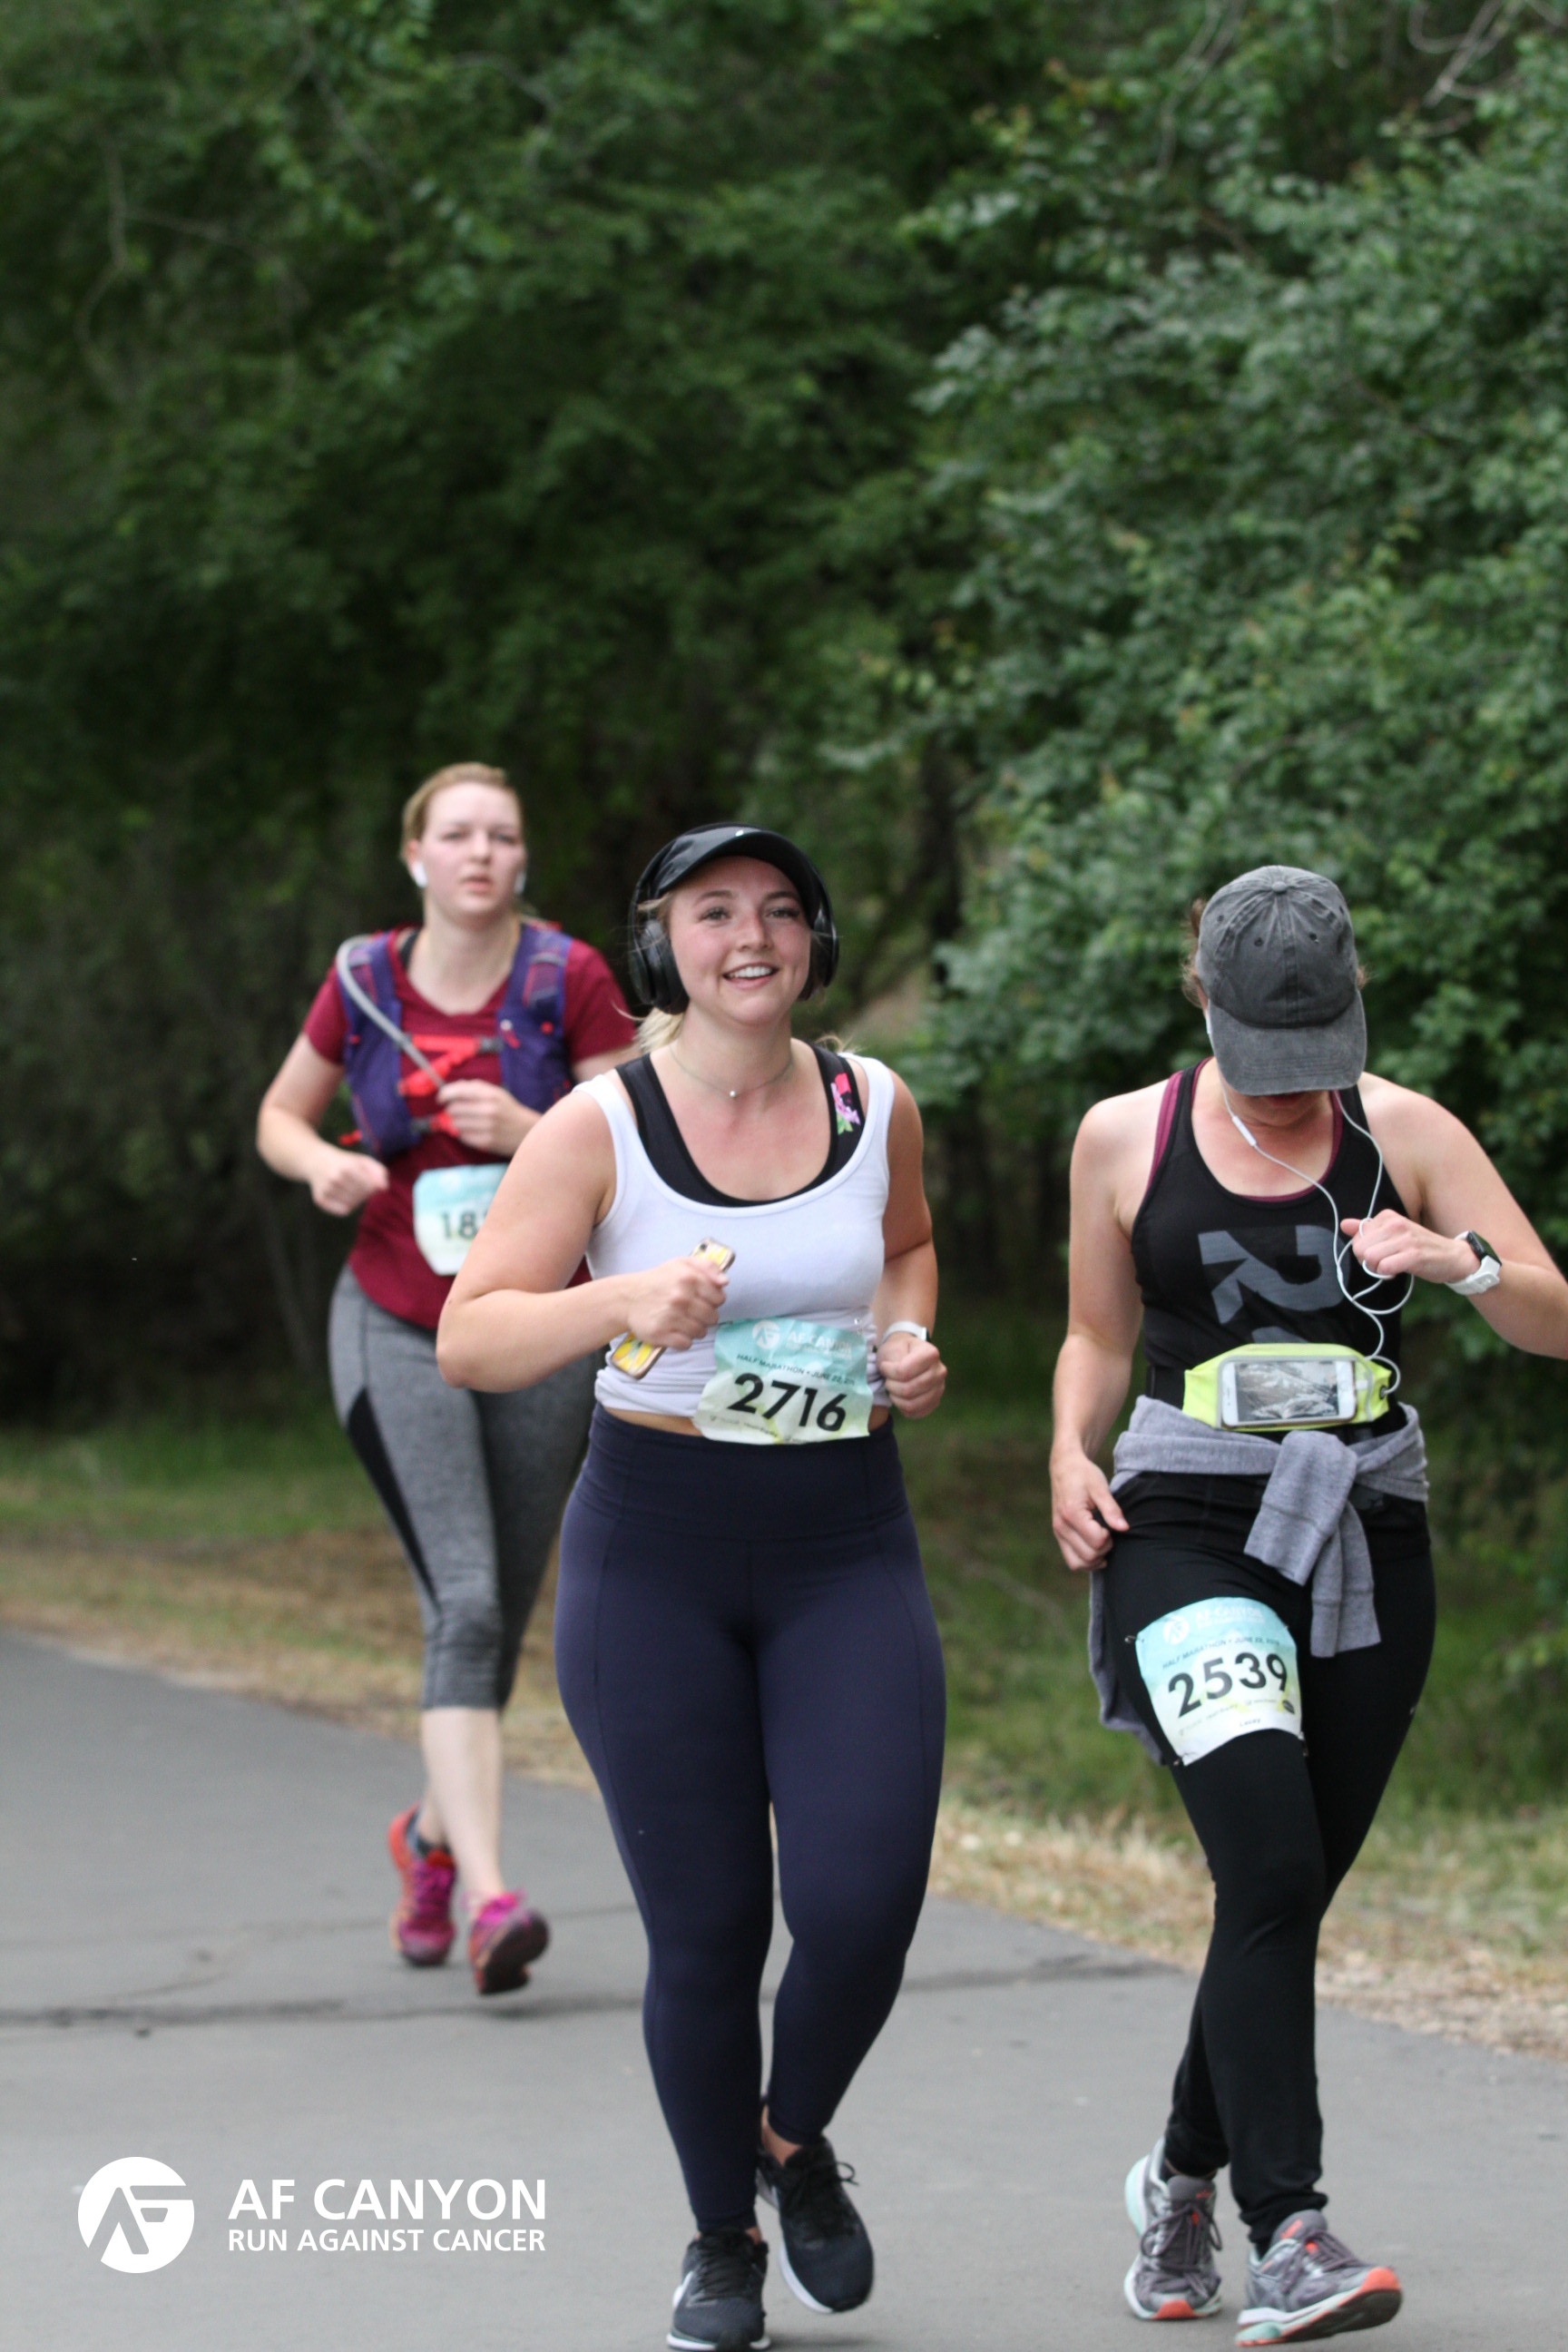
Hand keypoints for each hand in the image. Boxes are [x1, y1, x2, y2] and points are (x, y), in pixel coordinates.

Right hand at [310, 1148, 389, 1216]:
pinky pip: (343, 1211)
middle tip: (359, 1186)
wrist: (316, 1161)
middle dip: (364, 1193)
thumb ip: (379, 1171)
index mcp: (348, 1167)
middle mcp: (335, 1179)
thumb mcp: (363, 1160)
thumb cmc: (345, 1163)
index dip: (373, 1187)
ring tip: (351, 1190)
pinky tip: (343, 1197)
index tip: (369, 1182)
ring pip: (353, 1205)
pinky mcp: (320, 1200)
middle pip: (361, 1196)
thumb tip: (385, 1188)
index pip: (370, 1187)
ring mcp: (326, 1190)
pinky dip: (347, 1206)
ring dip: (356, 1200)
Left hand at [436, 1081, 538, 1154]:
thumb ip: (475, 1088)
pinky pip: (462, 1137)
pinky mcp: (485, 1142)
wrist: (527, 1131)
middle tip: (459, 1111)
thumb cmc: (508, 1110)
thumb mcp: (497, 1093)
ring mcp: (487, 1128)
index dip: (444, 1094)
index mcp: (490, 1095)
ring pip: (456, 1124)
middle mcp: (488, 1110)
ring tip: (470, 1122)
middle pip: (453, 1109)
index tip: (440, 1099)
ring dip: (458, 1122)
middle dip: (452, 1110)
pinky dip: (464, 1134)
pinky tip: (475, 1131)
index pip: (458, 1091)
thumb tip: (452, 1089)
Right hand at [617, 1256, 729, 1351]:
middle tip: (692, 1312)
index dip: (713, 1301)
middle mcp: (681, 1298)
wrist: (628, 1298)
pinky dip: (683, 1340)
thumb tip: (724, 1282)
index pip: (719, 1298)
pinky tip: (675, 1331)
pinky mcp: (662, 1334)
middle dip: (705, 1316)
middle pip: (712, 1317)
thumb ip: (707, 1267)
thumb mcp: (682, 1264)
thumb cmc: (659, 1280)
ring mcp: (671, 1317)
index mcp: (689, 1278)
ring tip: (683, 1322)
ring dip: (695, 1329)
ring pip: (700, 1332)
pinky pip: (686, 1343)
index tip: (702, 1300)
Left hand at [876, 1331, 945, 1418]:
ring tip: (892, 1388)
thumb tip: (897, 1375)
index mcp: (931, 1354)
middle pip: (908, 1390)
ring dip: (895, 1399)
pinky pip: (915, 1413)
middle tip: (887, 1379)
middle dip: (891, 1386)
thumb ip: (894, 1359)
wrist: (907, 1355)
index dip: (889, 1372)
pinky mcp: (934, 1402)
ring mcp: (939, 1389)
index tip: (884, 1366)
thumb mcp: (893, 1347)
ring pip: (912, 1404)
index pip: (905, 1372)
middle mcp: (939, 1372)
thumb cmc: (899, 1350)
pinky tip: (899, 1397)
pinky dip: (902, 1408)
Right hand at [1050, 1443, 1127, 1572]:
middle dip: (1105, 1548)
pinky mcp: (1059, 1535)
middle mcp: (1061, 1527)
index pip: (1097, 1541)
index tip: (1112, 1522)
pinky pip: (1072, 1560)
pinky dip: (1085, 1561)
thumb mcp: (1100, 1487)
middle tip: (1109, 1532)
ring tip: (1104, 1543)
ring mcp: (1058, 1533)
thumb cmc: (1084, 1474)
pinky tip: (1097, 1550)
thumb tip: (1124, 1528)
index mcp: (1072, 1514)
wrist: (1065, 1466)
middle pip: (1089, 1556)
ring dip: (1095, 1559)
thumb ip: (1112, 1510)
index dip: (1110, 1536)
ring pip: (1077, 1564)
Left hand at [1341, 1212, 1480, 1285]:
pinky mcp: (1414, 1255)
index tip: (1381, 1253)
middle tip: (1384, 1263)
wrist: (1452, 1256)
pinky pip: (1385, 1267)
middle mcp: (1395, 1224)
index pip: (1356, 1238)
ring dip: (1377, 1269)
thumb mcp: (1393, 1233)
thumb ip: (1367, 1229)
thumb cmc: (1420, 1246)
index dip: (1365, 1251)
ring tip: (1391, 1267)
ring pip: (1370, 1258)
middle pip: (1359, 1249)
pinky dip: (1388, 1274)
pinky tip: (1398, 1271)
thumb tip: (1344, 1224)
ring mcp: (1405, 1239)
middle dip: (1368, 1262)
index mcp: (1387, 1216)